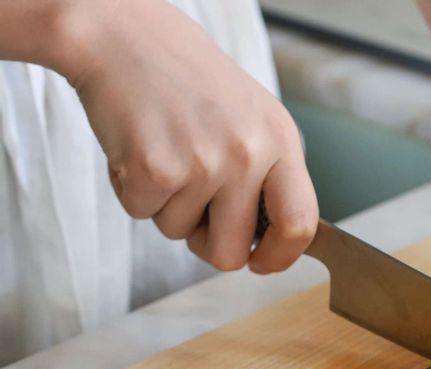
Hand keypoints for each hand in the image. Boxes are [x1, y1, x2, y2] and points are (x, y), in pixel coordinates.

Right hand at [60, 0, 316, 272]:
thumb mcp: (251, 118)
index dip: (279, 257)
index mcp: (279, 140)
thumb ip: (268, 176)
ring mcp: (203, 162)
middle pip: (230, 252)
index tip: (261, 263)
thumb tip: (274, 241)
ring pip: (179, 234)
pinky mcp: (155, 168)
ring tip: (164, 151)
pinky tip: (137, 147)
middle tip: (193, 207)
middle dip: (207, 243)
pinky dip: (132, 190)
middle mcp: (248, 154)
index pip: (300, 224)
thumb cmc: (187, 80)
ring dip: (166, 205)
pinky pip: (142, 214)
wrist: (121, 34)